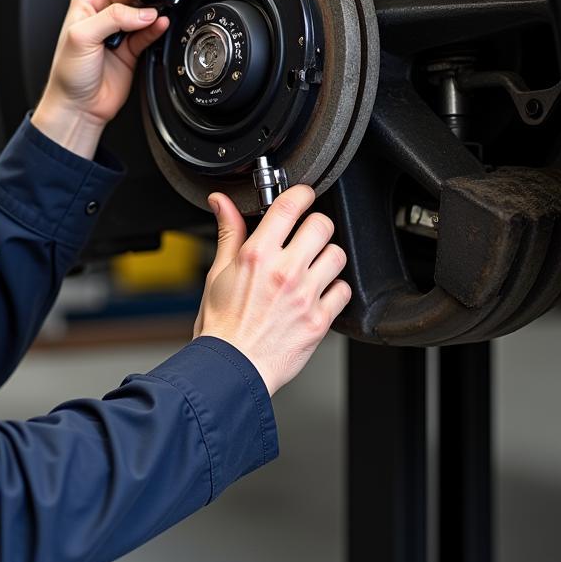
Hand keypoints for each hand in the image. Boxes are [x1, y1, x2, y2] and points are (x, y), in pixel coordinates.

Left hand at [32, 0, 169, 157]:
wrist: (77, 108)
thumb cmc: (67, 75)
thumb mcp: (81, 37)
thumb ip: (113, 19)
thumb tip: (142, 11)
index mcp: (85, 0)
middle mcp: (103, 12)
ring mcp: (119, 30)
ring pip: (145, 8)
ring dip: (154, 7)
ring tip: (159, 9)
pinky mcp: (132, 49)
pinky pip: (150, 31)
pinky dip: (158, 27)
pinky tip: (160, 25)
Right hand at [194, 186, 351, 395]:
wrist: (231, 369)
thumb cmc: (221, 325)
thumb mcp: (217, 272)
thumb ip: (229, 232)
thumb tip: (222, 202)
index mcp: (257, 255)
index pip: (290, 206)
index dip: (301, 192)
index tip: (303, 195)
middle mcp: (284, 271)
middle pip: (322, 225)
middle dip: (316, 225)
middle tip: (307, 235)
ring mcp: (305, 296)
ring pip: (337, 255)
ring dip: (327, 257)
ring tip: (313, 266)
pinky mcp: (319, 320)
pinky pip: (343, 290)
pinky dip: (334, 289)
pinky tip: (319, 293)